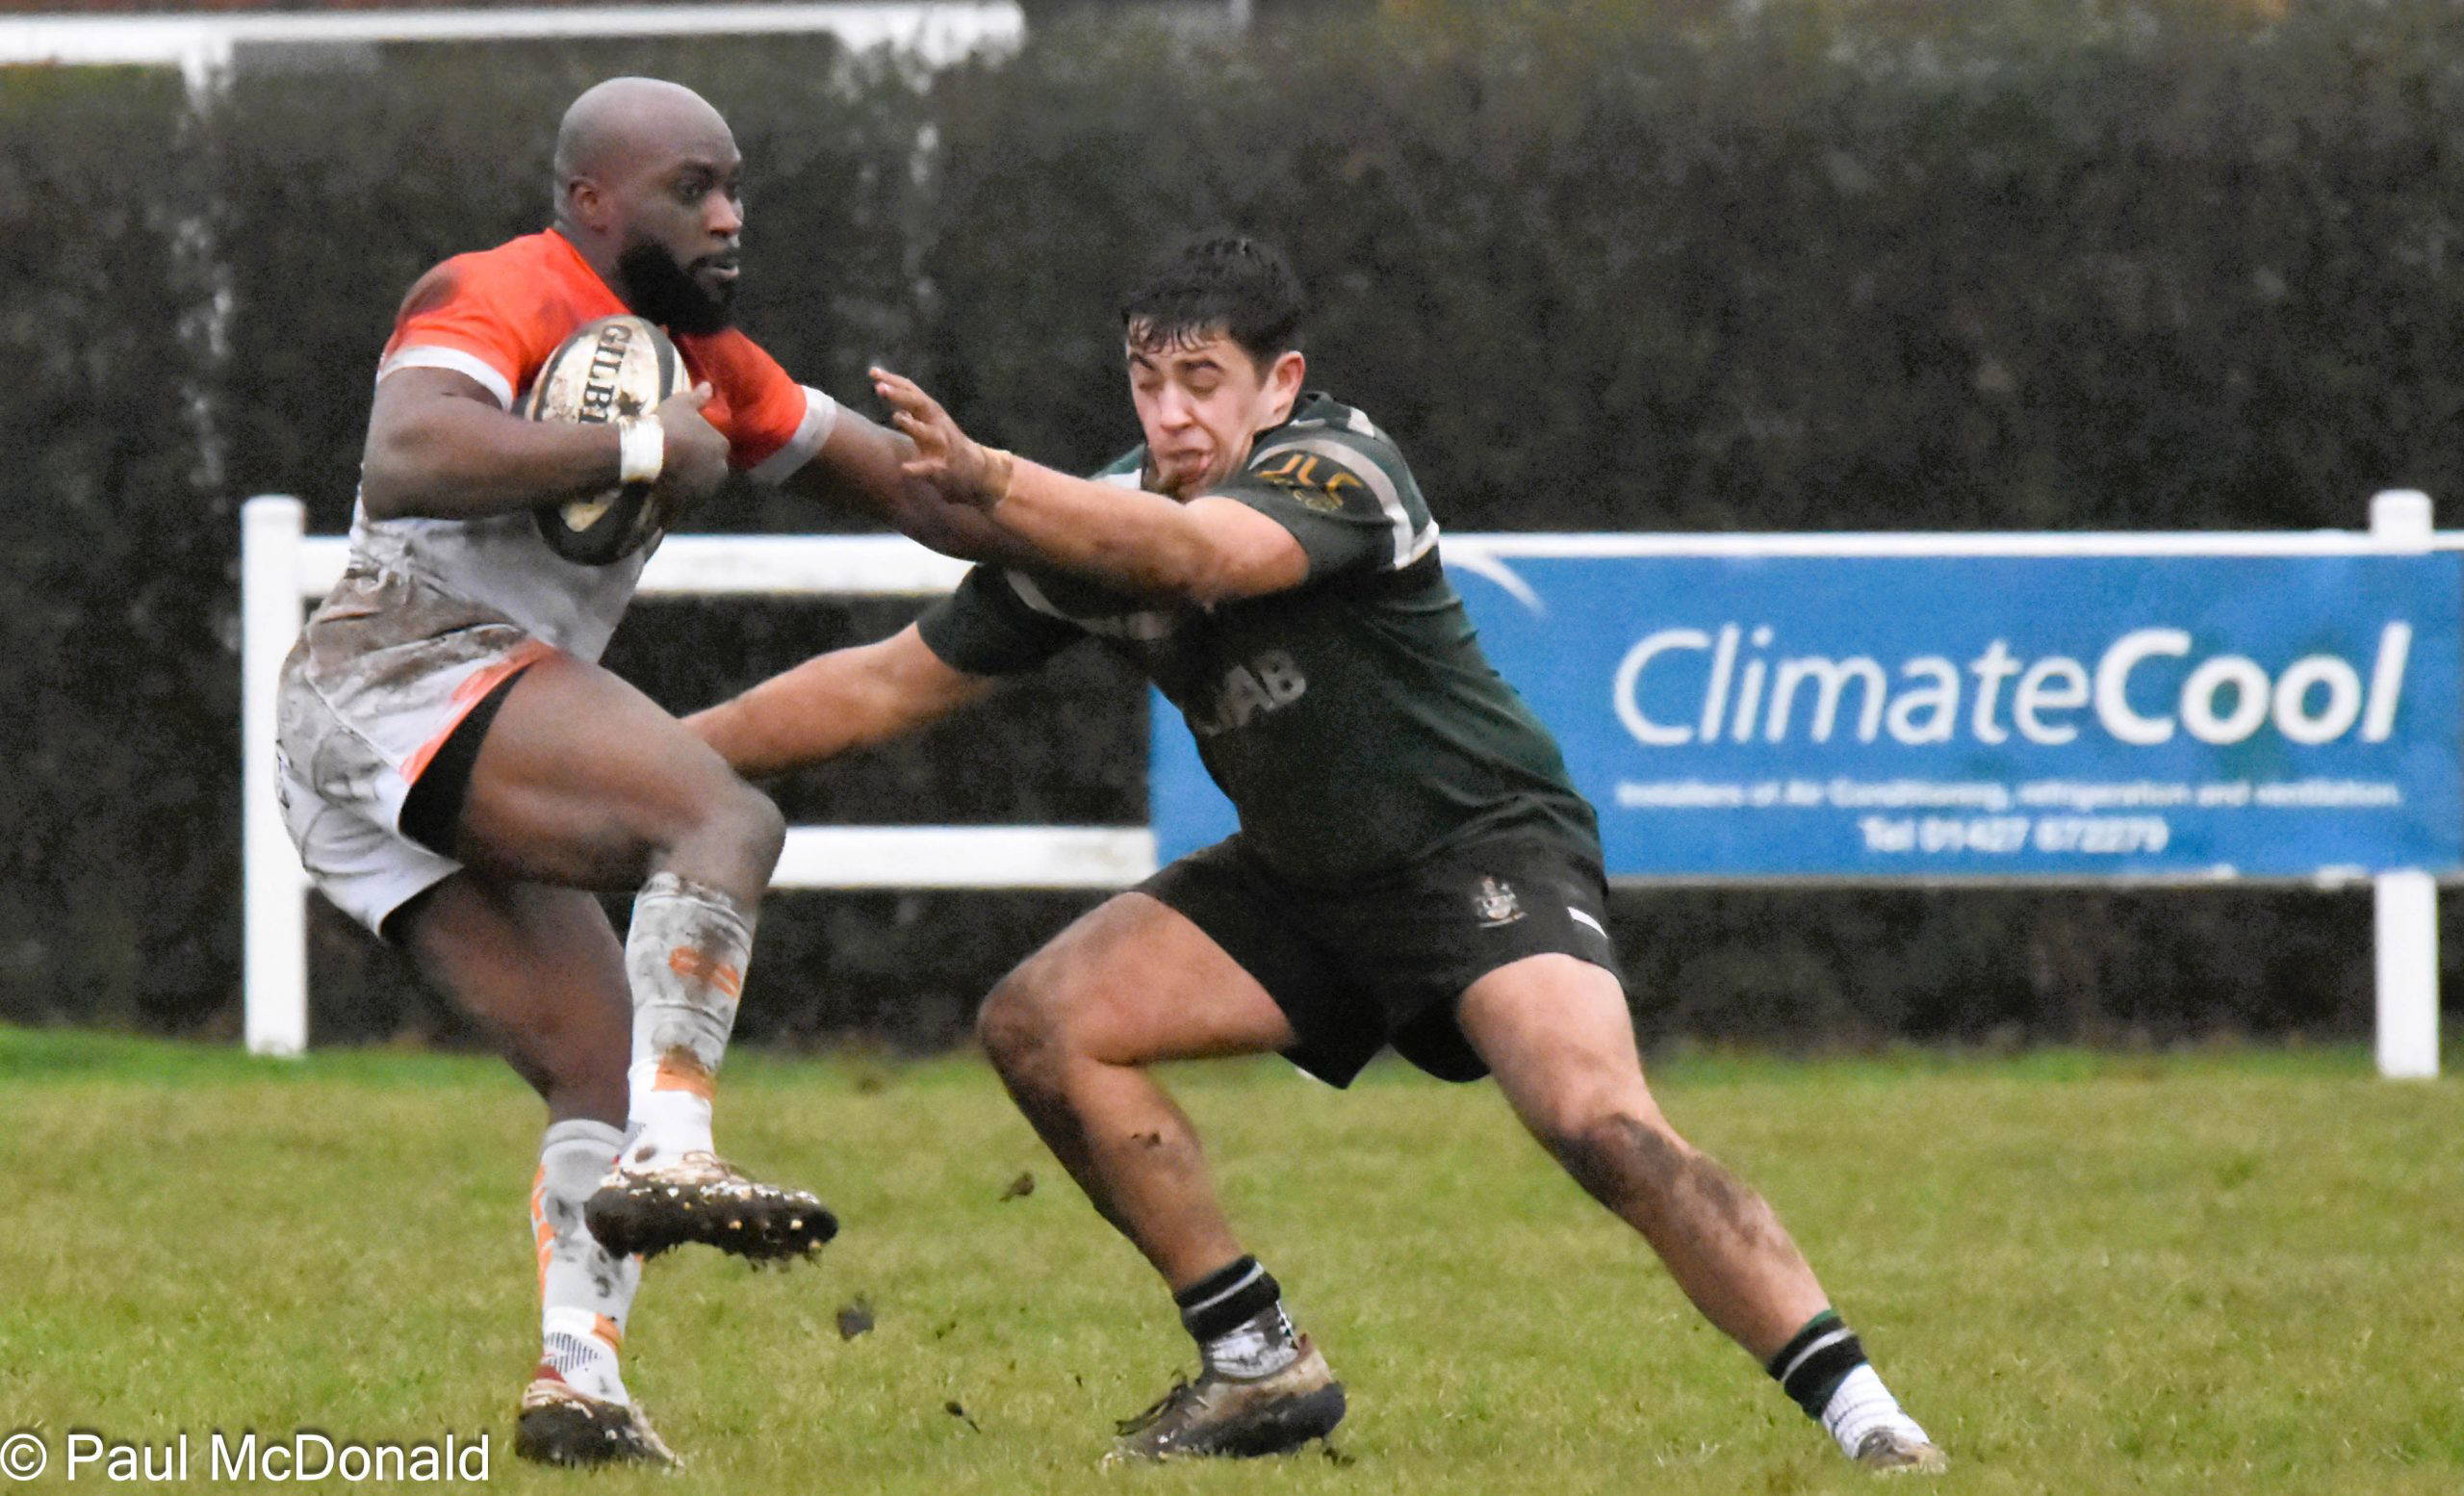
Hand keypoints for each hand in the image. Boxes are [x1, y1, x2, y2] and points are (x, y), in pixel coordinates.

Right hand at [652, 383, 728, 516]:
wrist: (646, 452)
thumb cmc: (667, 425)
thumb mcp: (682, 404)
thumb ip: (698, 397)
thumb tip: (708, 385)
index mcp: (721, 445)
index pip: (717, 445)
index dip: (702, 443)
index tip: (688, 441)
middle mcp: (719, 469)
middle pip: (712, 467)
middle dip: (700, 465)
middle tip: (679, 458)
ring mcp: (704, 488)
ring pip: (701, 485)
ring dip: (690, 481)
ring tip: (670, 474)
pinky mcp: (689, 502)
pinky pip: (687, 501)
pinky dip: (679, 497)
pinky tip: (666, 491)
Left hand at [870, 367, 1011, 509]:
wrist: (978, 470)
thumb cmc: (945, 444)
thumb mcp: (930, 421)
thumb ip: (909, 407)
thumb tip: (886, 387)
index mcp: (931, 412)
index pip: (911, 390)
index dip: (892, 381)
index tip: (873, 372)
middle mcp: (937, 424)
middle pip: (919, 404)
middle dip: (900, 395)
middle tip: (880, 388)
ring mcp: (942, 446)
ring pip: (927, 432)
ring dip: (913, 425)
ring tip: (897, 417)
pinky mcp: (943, 468)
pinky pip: (929, 468)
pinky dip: (917, 468)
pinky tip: (905, 469)